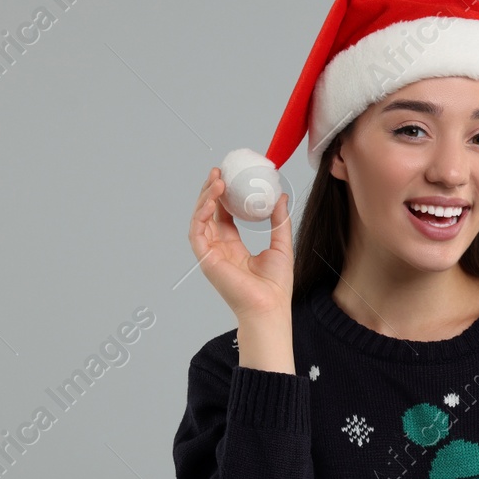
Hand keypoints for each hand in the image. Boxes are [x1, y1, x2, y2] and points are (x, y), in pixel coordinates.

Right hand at [188, 166, 293, 322]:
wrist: (270, 307)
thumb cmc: (276, 286)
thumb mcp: (281, 245)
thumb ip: (279, 221)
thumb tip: (281, 197)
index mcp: (233, 247)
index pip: (224, 216)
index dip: (223, 196)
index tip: (229, 176)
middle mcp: (219, 249)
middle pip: (208, 214)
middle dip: (211, 191)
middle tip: (219, 171)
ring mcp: (211, 254)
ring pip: (200, 219)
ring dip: (205, 198)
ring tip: (217, 180)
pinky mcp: (206, 259)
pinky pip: (197, 232)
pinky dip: (201, 214)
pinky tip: (212, 200)